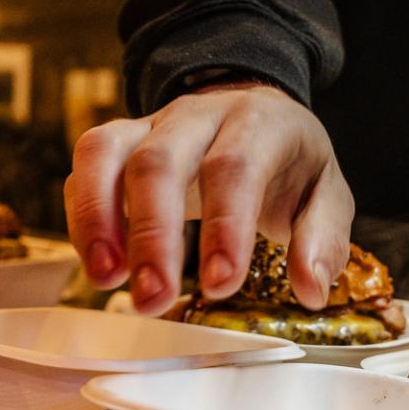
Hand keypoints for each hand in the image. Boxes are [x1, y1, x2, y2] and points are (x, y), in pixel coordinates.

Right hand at [65, 83, 353, 313]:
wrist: (253, 111)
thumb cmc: (287, 162)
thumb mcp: (325, 195)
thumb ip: (323, 239)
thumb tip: (311, 289)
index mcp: (258, 123)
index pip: (233, 166)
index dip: (223, 226)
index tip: (220, 285)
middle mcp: (196, 116)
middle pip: (158, 161)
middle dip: (151, 234)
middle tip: (152, 298)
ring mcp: (149, 125)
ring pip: (105, 153)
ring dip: (97, 219)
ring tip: (105, 280)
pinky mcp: (118, 142)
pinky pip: (86, 167)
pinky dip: (83, 216)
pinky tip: (99, 264)